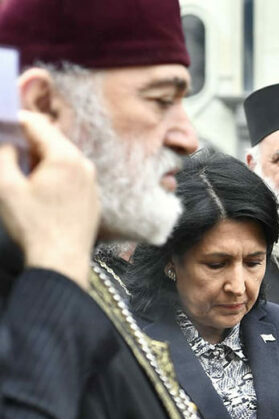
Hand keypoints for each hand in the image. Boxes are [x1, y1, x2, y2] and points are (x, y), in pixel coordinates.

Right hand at [0, 111, 99, 288]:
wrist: (61, 261)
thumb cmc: (32, 224)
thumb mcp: (6, 186)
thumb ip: (3, 154)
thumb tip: (6, 139)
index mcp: (65, 157)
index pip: (37, 124)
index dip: (14, 121)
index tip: (0, 126)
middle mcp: (85, 165)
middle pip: (51, 139)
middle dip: (26, 140)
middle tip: (6, 149)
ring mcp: (92, 183)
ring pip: (62, 158)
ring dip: (39, 158)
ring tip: (19, 170)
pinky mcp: (93, 198)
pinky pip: (71, 176)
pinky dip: (53, 174)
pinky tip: (38, 188)